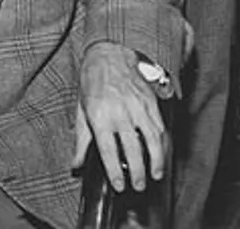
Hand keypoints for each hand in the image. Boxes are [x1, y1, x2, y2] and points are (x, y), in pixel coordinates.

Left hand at [72, 42, 166, 193]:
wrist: (109, 53)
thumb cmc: (92, 81)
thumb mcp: (81, 109)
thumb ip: (81, 140)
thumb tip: (76, 165)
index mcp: (99, 115)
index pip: (109, 151)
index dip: (115, 172)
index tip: (120, 185)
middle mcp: (119, 112)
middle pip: (133, 150)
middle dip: (138, 173)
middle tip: (138, 185)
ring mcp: (137, 106)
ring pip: (153, 140)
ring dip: (156, 161)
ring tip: (155, 175)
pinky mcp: (150, 101)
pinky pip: (160, 127)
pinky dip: (163, 144)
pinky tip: (162, 154)